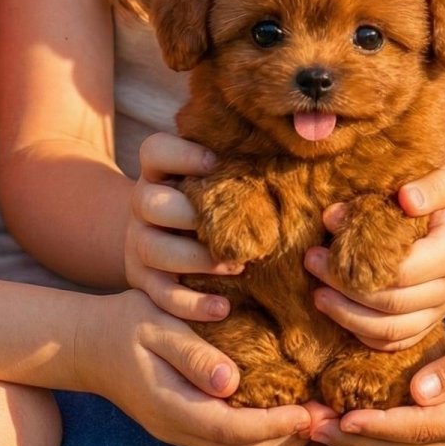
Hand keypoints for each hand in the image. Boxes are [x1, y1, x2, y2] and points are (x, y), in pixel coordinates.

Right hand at [77, 289, 313, 445]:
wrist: (87, 342)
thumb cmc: (124, 324)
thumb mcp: (155, 327)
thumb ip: (192, 354)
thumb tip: (230, 381)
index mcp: (171, 406)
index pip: (232, 428)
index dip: (275, 425)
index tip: (309, 412)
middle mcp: (177, 427)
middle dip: (285, 437)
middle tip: (327, 418)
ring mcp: (178, 429)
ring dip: (275, 439)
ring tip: (313, 418)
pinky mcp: (181, 422)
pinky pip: (225, 439)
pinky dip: (257, 433)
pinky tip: (279, 413)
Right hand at [124, 132, 238, 321]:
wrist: (161, 233)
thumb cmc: (208, 198)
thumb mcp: (216, 176)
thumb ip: (242, 160)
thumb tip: (306, 138)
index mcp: (158, 170)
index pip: (154, 150)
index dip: (182, 154)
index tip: (216, 162)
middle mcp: (142, 202)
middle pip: (148, 201)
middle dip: (189, 214)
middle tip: (232, 226)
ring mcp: (138, 240)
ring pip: (152, 248)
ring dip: (196, 260)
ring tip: (237, 266)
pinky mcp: (142, 279)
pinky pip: (159, 294)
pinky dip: (189, 303)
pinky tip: (222, 307)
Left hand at [307, 163, 444, 351]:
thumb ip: (428, 186)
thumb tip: (404, 197)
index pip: (403, 270)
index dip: (358, 261)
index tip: (325, 241)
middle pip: (392, 303)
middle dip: (345, 288)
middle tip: (311, 263)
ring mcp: (439, 312)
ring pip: (391, 330)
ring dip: (348, 316)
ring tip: (317, 295)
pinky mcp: (427, 324)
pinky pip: (395, 342)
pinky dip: (365, 335)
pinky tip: (339, 315)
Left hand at [309, 306, 444, 445]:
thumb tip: (418, 389)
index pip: (418, 428)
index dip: (375, 424)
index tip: (338, 417)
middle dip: (355, 439)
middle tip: (309, 426)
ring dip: (364, 438)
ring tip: (321, 425)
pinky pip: (419, 434)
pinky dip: (385, 429)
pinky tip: (359, 416)